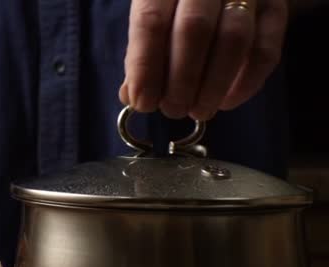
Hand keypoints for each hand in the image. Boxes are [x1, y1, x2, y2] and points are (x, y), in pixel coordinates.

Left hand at [119, 0, 288, 120]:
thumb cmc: (175, 7)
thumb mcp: (151, 19)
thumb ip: (140, 54)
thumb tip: (134, 96)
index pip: (151, 20)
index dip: (145, 66)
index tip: (143, 102)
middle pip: (194, 28)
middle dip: (181, 80)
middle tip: (172, 110)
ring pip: (234, 39)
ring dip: (214, 85)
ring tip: (198, 111)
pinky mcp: (277, 7)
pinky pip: (266, 48)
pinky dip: (247, 82)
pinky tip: (227, 102)